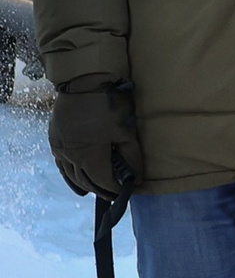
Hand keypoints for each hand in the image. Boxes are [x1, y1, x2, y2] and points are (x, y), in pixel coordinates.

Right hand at [48, 74, 140, 197]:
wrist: (81, 82)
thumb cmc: (108, 105)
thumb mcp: (126, 131)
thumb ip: (131, 157)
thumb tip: (136, 179)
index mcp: (89, 156)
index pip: (103, 181)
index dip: (115, 189)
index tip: (126, 192)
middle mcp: (71, 156)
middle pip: (87, 181)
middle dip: (102, 190)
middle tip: (115, 195)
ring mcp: (60, 148)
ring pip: (72, 175)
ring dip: (86, 185)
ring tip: (99, 191)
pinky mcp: (54, 140)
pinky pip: (61, 165)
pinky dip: (70, 177)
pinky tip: (77, 183)